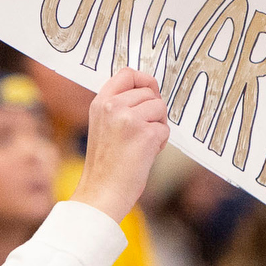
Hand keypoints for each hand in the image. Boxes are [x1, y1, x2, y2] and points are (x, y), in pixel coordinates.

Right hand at [72, 67, 169, 221]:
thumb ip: (120, 106)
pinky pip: (164, 129)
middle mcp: (113, 106)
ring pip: (160, 108)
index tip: (150, 91)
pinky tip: (145, 155)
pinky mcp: (145, 134)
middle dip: (153, 111)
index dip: (144, 80)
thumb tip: (150, 89)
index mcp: (100, 102)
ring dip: (157, 126)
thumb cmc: (105, 164)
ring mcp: (129, 119)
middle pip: (149, 92)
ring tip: (142, 144)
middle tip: (141, 132)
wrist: (101, 192)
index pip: (127, 73)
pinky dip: (160, 142)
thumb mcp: (103, 125)